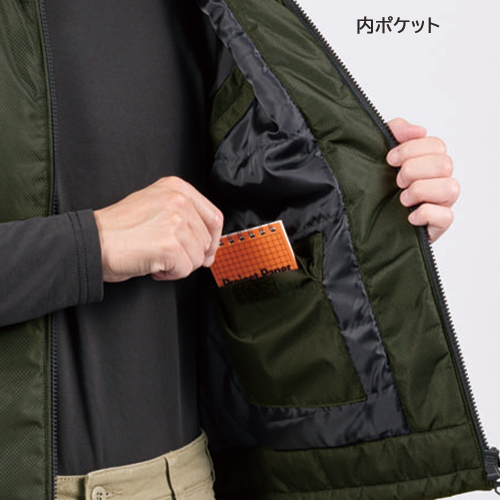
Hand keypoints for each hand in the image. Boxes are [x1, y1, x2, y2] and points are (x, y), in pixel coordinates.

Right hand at [94, 177, 222, 282]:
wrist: (92, 241)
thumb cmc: (119, 228)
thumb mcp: (155, 205)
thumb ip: (184, 215)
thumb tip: (208, 243)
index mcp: (177, 188)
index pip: (214, 217)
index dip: (212, 241)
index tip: (205, 253)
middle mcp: (179, 200)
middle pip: (207, 241)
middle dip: (189, 255)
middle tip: (165, 254)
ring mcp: (175, 222)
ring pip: (197, 257)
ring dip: (177, 265)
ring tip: (155, 256)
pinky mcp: (170, 245)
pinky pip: (185, 270)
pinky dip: (169, 274)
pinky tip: (152, 264)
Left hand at [386, 118, 459, 242]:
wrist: (367, 222)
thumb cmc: (378, 187)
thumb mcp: (380, 154)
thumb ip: (396, 132)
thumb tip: (419, 130)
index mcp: (428, 162)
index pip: (436, 145)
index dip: (411, 149)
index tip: (390, 159)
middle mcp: (438, 180)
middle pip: (444, 164)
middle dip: (414, 170)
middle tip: (397, 180)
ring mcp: (441, 203)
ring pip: (451, 188)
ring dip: (421, 190)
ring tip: (403, 198)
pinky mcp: (438, 224)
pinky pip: (446, 216)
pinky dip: (426, 213)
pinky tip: (410, 216)